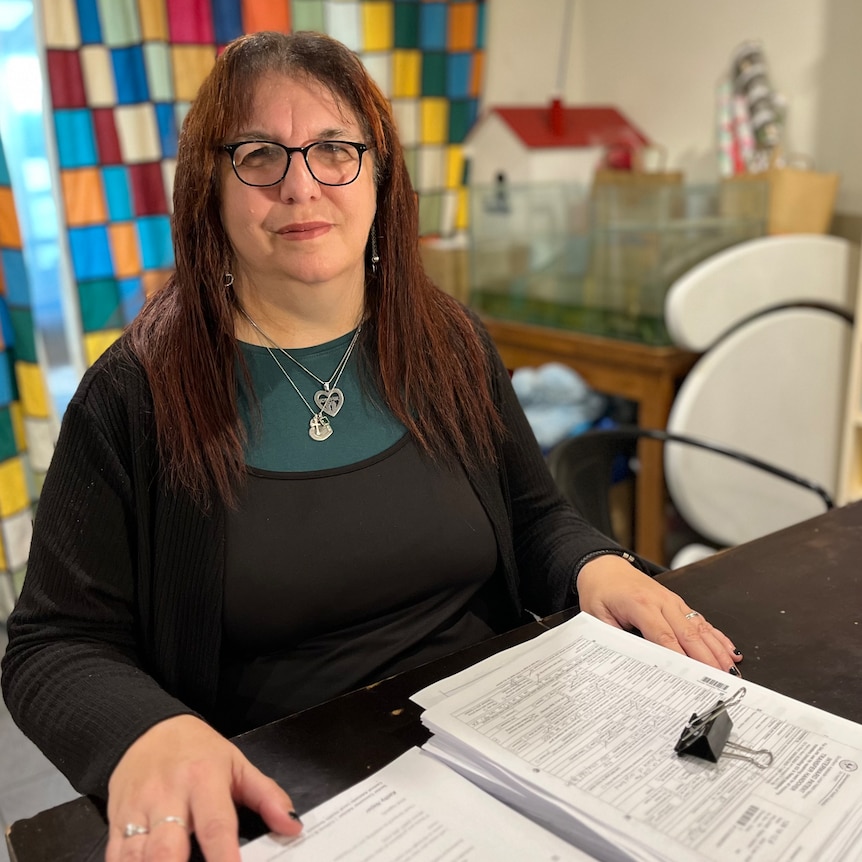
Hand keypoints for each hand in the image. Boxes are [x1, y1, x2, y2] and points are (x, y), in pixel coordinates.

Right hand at [105, 714, 301, 861]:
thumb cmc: (199, 752)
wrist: (147, 729)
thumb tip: (293, 826)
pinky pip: (115, 858)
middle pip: (167, 849)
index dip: (224, 857)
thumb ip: (267, 796)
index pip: (215, 825)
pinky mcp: (115, 823)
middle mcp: (168, 797)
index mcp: (204, 779)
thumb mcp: (237, 764)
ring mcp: (137, 812)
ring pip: (137, 857)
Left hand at [577, 555, 742, 674]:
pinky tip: (729, 651)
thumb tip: (627, 661)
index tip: (692, 677)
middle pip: (688, 634)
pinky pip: (701, 620)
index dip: (680, 658)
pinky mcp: (678, 603)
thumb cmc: (601, 591)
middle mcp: (661, 601)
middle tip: (721, 682)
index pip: (663, 636)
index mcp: (640, 604)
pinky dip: (717, 637)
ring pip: (700, 628)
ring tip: (731, 672)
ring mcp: (672, 601)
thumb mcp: (597, 616)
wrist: (605, 568)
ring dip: (717, 651)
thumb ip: (613, 637)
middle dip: (707, 659)